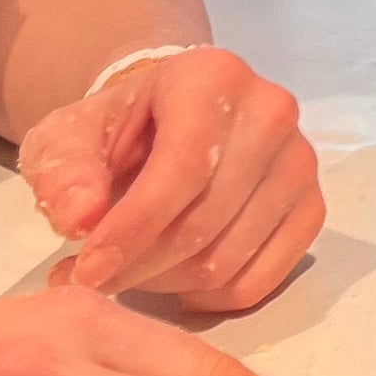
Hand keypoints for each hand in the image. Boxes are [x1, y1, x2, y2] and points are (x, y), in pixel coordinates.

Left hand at [18, 46, 323, 311]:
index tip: (85, 270)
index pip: (183, 169)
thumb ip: (64, 173)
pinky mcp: (311, 206)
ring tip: (130, 273)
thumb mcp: (68, 138)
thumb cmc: (118, 131)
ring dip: (169, 284)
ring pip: (230, 258)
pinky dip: (211, 298)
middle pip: (207, 220)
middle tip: (95, 279)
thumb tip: (81, 220)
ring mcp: (299, 162)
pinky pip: (263, 280)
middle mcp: (271, 112)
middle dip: (141, 265)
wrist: (168, 121)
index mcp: (213, 78)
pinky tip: (175, 282)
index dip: (132, 229)